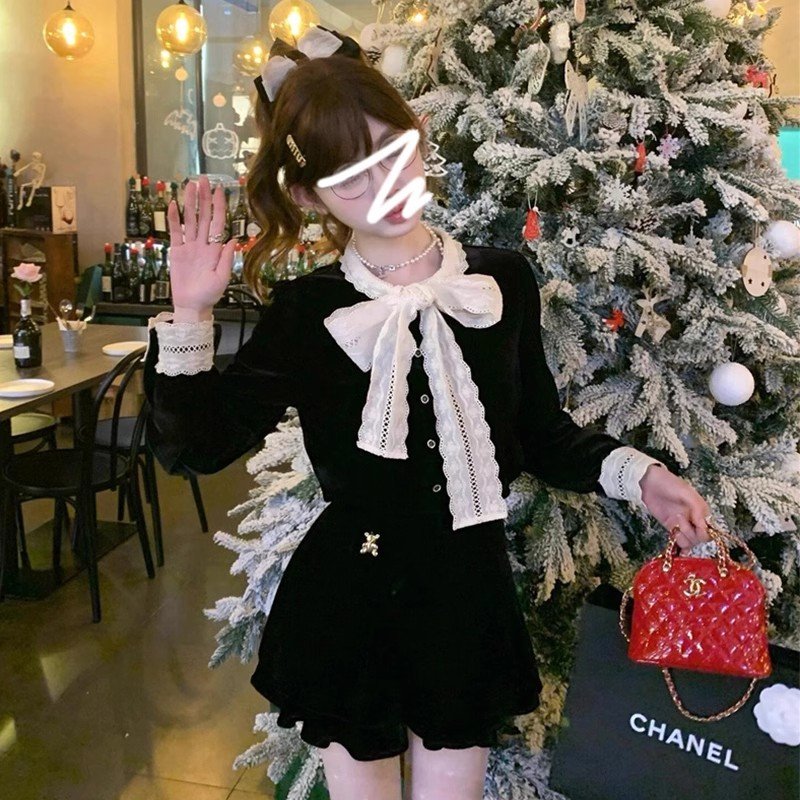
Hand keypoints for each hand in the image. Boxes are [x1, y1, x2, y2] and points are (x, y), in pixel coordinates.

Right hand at [167, 175, 236, 313]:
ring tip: (189, 185)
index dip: (219, 206)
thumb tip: (234, 240)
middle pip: (203, 216)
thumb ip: (227, 259)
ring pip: (190, 220)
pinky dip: (174, 219)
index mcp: (216, 249)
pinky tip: (174, 204)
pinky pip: (175, 232)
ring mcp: (190, 246)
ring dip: (189, 203)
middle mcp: (203, 244)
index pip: (218, 223)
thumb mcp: (222, 278)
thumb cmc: (210, 294)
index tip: (220, 190)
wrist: (193, 305)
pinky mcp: (177, 251)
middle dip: (204, 198)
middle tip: (203, 180)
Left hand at [639, 465, 711, 552]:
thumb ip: (697, 509)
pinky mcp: (671, 528)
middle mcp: (694, 520)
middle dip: (691, 534)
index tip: (696, 527)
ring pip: (689, 542)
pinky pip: (678, 542)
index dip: (703, 533)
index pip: (709, 530)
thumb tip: (705, 526)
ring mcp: (682, 524)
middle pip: (699, 539)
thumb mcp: (686, 493)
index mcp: (702, 511)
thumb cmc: (670, 484)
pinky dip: (680, 549)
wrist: (650, 483)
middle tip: (680, 519)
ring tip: (675, 524)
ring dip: (683, 538)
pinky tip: (678, 554)